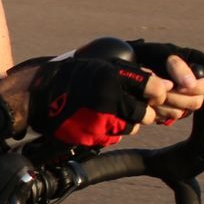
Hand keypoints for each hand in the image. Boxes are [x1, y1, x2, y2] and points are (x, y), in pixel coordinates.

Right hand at [27, 56, 152, 147]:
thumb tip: (165, 84)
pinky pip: (114, 137)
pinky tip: (96, 120)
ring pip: (132, 128)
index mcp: (113, 76)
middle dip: (143, 113)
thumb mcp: (102, 66)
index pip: (154, 88)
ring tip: (110, 112)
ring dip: (126, 123)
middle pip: (146, 115)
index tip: (153, 95)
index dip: (157, 93)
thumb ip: (132, 75)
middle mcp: (109, 98)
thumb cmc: (74, 77)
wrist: (39, 96)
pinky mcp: (92, 136)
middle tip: (133, 108)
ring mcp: (100, 120)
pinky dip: (110, 130)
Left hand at [128, 40, 203, 126]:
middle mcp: (198, 85)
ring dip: (166, 104)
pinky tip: (151, 101)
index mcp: (203, 67)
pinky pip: (170, 116)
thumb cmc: (153, 54)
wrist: (136, 63)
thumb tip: (190, 84)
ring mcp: (187, 98)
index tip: (180, 86)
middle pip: (198, 101)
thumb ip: (178, 66)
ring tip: (154, 94)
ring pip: (183, 111)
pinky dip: (159, 110)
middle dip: (177, 97)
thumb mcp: (164, 53)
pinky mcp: (175, 108)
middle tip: (163, 90)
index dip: (200, 87)